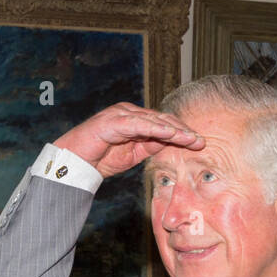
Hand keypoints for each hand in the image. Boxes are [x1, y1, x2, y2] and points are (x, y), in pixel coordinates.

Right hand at [54, 103, 203, 178]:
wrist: (75, 163)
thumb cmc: (102, 158)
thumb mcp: (134, 153)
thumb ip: (151, 145)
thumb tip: (171, 143)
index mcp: (134, 119)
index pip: (163, 124)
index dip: (182, 132)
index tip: (199, 142)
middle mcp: (129, 112)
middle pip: (162, 119)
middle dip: (182, 130)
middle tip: (200, 140)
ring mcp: (120, 115)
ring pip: (153, 120)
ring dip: (174, 130)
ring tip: (190, 138)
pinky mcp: (113, 122)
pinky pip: (138, 124)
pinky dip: (155, 128)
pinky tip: (170, 134)